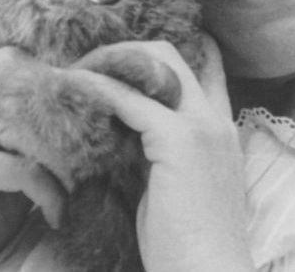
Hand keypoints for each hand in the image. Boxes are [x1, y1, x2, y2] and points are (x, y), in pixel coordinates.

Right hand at [0, 47, 67, 271]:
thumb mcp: (8, 164)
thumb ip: (30, 136)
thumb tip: (84, 114)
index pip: (12, 62)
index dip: (50, 83)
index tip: (81, 117)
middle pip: (26, 92)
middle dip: (64, 127)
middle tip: (87, 157)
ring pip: (27, 130)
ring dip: (61, 164)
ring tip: (72, 190)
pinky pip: (22, 167)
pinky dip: (47, 192)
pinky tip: (54, 214)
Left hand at [69, 35, 252, 271]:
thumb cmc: (186, 245)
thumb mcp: (174, 185)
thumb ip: (158, 150)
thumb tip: (119, 130)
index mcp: (221, 130)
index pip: (206, 64)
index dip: (162, 53)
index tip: (122, 54)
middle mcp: (216, 119)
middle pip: (172, 53)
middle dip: (126, 50)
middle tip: (87, 63)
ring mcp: (202, 126)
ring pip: (154, 61)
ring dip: (109, 59)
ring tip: (74, 70)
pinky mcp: (179, 140)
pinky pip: (129, 97)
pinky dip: (97, 86)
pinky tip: (72, 86)